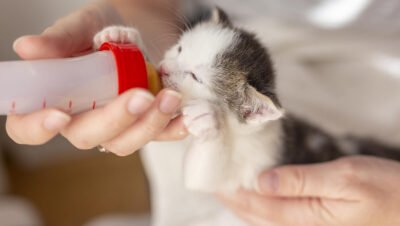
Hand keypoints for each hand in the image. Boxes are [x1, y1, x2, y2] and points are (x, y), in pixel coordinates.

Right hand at [6, 1, 187, 155]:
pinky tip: (186, 117)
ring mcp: (117, 125)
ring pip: (125, 142)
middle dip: (115, 120)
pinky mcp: (145, 124)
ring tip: (170, 97)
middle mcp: (83, 119)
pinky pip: (157, 136)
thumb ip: (61, 38)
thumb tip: (27, 47)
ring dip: (150, 124)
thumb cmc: (102, 30)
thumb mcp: (84, 26)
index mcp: (55, 99)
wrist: (139, 32)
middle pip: (88, 136)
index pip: (30, 126)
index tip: (58, 114)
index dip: (37, 127)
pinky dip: (173, 129)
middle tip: (140, 96)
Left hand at [220, 156, 399, 225]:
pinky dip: (264, 208)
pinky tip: (259, 198)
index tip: (215, 181)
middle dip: (235, 202)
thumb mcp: (344, 178)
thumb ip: (301, 181)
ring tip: (228, 191)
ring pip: (268, 220)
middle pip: (259, 217)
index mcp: (307, 217)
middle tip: (214, 185)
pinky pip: (282, 219)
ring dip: (246, 206)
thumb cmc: (386, 190)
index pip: (259, 207)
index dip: (235, 194)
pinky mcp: (320, 223)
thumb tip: (262, 180)